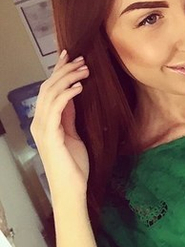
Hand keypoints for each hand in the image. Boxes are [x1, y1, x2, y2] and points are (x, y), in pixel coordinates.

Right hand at [30, 50, 90, 196]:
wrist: (71, 188)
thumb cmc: (74, 166)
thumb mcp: (73, 135)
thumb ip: (69, 117)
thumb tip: (73, 98)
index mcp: (44, 122)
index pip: (49, 90)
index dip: (58, 72)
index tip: (70, 57)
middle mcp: (39, 122)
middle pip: (48, 87)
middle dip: (63, 70)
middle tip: (81, 59)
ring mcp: (42, 128)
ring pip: (50, 94)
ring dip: (68, 78)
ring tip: (84, 69)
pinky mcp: (50, 135)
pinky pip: (56, 108)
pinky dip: (67, 94)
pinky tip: (79, 87)